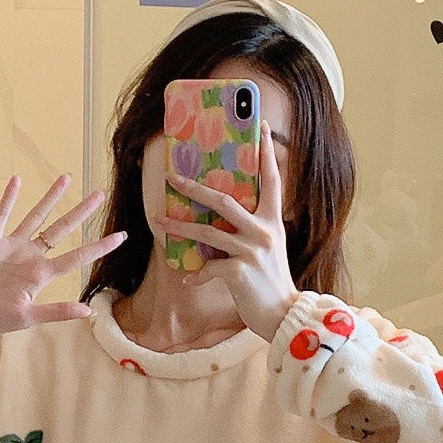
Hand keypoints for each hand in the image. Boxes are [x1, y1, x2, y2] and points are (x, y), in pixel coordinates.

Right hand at [0, 176, 122, 340]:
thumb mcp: (28, 317)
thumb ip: (57, 311)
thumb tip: (89, 312)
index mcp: (41, 275)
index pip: (77, 257)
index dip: (99, 247)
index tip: (121, 237)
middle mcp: (31, 256)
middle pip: (62, 229)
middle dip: (81, 212)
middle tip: (100, 194)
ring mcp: (12, 246)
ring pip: (37, 216)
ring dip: (51, 198)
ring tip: (66, 178)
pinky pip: (2, 215)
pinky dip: (9, 198)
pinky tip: (17, 181)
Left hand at [165, 124, 296, 340]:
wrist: (284, 315)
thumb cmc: (272, 281)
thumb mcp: (269, 248)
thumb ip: (252, 229)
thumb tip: (224, 216)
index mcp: (273, 221)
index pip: (271, 180)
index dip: (266, 153)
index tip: (262, 126)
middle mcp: (264, 231)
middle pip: (223, 200)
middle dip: (193, 188)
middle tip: (171, 176)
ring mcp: (251, 251)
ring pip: (206, 232)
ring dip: (178, 228)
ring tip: (158, 222)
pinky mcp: (239, 272)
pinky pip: (208, 268)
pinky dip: (196, 273)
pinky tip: (188, 277)